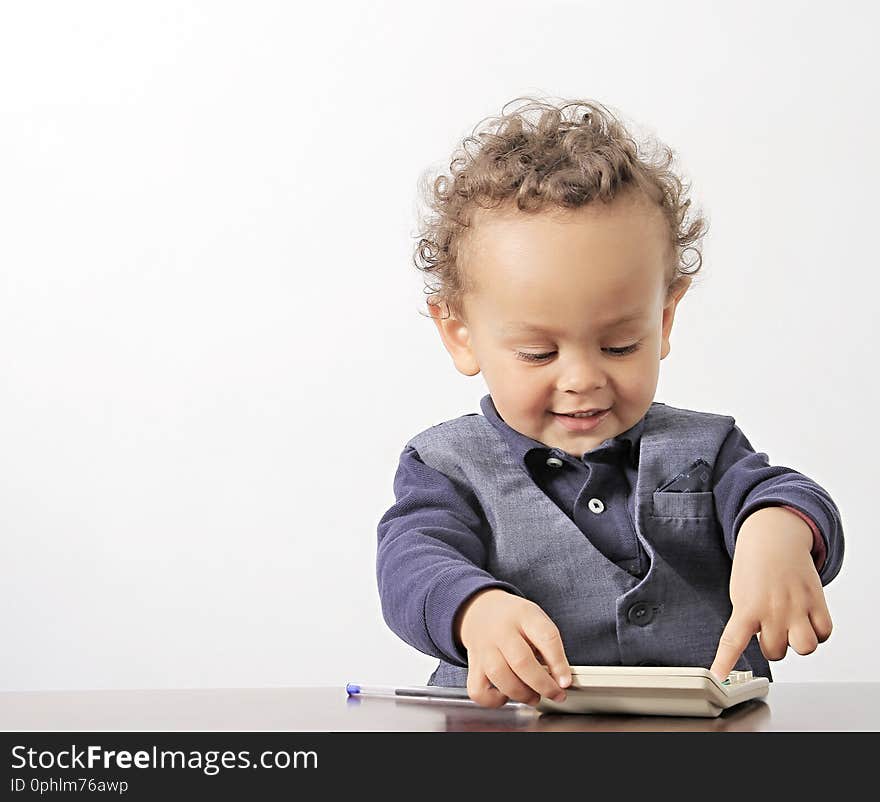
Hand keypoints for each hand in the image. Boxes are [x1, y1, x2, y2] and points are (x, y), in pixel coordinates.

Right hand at [454, 588, 571, 707]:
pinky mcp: (473, 665)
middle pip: (521, 661)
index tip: (566, 682)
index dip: (559, 663)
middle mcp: (501, 630)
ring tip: (533, 696)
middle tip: (555, 695)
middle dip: (542, 685)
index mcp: (524, 615)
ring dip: (521, 694)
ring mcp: (484, 647)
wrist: (481, 610)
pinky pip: (478, 689)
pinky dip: (494, 700)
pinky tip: (505, 694)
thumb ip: (548, 645)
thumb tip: (560, 679)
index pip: (545, 636)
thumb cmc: (515, 620)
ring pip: (499, 676)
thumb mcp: (535, 619)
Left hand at [710, 506, 833, 680]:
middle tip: (770, 627)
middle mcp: (772, 610)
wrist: (773, 539)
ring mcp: (796, 606)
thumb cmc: (754, 567)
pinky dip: (818, 632)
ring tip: (791, 625)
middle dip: (773, 646)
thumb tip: (757, 642)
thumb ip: (746, 620)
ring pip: (805, 648)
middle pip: (776, 652)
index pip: (732, 641)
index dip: (725, 661)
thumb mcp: (740, 594)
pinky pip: (824, 633)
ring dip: (798, 642)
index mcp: (746, 607)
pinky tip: (807, 618)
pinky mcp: (817, 601)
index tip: (718, 675)